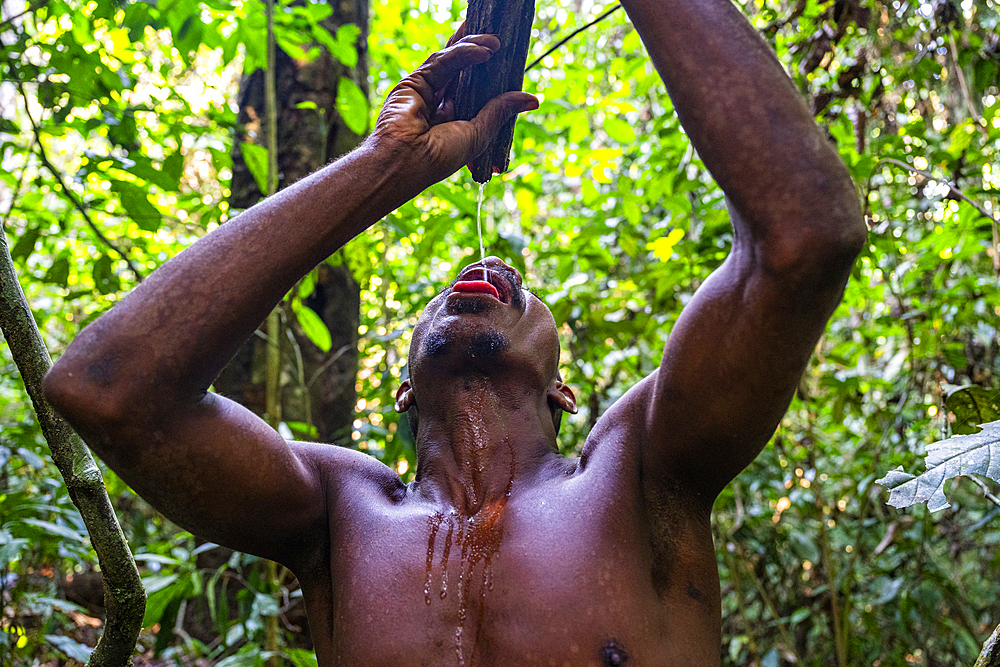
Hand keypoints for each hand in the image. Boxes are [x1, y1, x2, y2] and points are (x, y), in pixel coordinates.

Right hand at [366, 33, 537, 187]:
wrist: (404, 161)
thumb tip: (532, 99)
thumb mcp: (478, 133)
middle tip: (501, 41)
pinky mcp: (414, 81)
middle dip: (480, 52)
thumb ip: (499, 111)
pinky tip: (482, 52)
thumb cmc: (438, 157)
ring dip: (473, 48)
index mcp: (454, 121)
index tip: (509, 62)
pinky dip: (461, 53)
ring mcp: (425, 91)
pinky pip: (441, 62)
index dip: (491, 76)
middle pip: (462, 70)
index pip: (476, 91)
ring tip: (496, 44)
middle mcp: (440, 104)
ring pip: (451, 61)